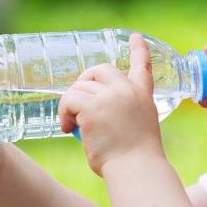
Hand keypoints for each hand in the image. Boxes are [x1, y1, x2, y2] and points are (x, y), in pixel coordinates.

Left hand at [58, 33, 163, 175]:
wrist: (137, 169)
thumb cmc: (135, 160)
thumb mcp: (137, 130)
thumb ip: (121, 116)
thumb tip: (93, 122)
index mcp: (142, 97)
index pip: (142, 67)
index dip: (138, 50)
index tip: (135, 37)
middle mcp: (127, 91)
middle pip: (99, 69)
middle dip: (83, 81)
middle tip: (76, 104)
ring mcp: (111, 96)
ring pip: (80, 86)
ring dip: (70, 105)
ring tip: (72, 126)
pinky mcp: (93, 106)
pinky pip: (69, 99)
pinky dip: (64, 113)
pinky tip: (68, 128)